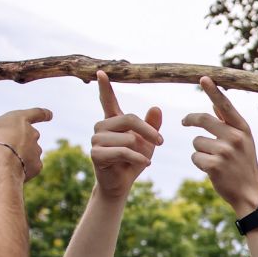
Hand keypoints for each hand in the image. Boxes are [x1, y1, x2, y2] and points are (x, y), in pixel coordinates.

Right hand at [0, 107, 52, 181]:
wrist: (1, 163)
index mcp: (20, 120)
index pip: (36, 113)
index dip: (43, 114)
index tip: (49, 114)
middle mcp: (33, 134)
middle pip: (29, 136)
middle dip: (20, 140)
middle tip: (5, 146)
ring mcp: (37, 150)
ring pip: (30, 151)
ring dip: (21, 154)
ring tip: (5, 158)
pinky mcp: (37, 165)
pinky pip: (30, 165)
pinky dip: (23, 167)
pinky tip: (11, 168)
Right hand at [90, 71, 162, 198]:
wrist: (123, 184)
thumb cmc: (134, 160)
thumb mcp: (147, 142)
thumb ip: (151, 125)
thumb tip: (156, 107)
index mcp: (112, 120)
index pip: (107, 100)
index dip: (105, 87)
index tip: (101, 72)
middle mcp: (101, 126)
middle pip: (130, 119)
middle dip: (149, 132)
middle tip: (162, 142)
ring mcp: (96, 139)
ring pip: (128, 138)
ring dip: (142, 150)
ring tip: (144, 158)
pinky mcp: (96, 154)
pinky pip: (123, 152)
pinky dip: (138, 158)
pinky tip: (145, 163)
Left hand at [182, 77, 257, 215]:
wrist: (251, 193)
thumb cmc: (245, 166)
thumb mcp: (244, 143)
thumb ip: (229, 124)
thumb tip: (215, 106)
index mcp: (243, 129)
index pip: (225, 106)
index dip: (213, 92)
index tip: (203, 78)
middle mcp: (235, 137)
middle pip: (203, 120)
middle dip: (190, 120)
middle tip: (184, 122)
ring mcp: (225, 151)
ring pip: (197, 141)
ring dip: (199, 150)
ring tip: (215, 162)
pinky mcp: (214, 165)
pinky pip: (195, 157)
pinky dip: (199, 164)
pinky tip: (212, 171)